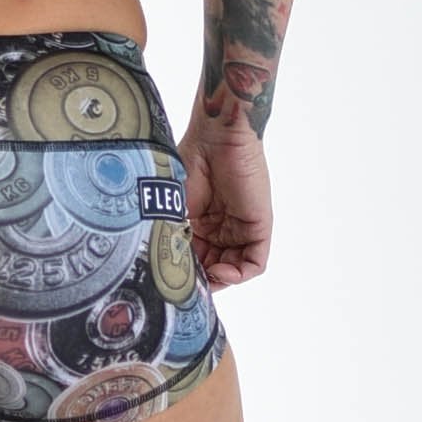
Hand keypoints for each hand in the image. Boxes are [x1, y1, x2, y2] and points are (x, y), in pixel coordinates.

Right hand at [176, 105, 272, 289]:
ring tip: (204, 278)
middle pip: (214, 270)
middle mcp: (221, 230)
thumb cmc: (189, 161)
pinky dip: (238, 274)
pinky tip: (221, 272)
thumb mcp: (172, 208)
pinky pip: (255, 263)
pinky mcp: (259, 227)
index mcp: (199, 226)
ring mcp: (240, 229)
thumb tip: (162, 270)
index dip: (186, 277)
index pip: (195, 263)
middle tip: (188, 285)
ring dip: (219, 280)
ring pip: (233, 270)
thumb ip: (171, 238)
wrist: (215, 136)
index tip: (173, 283)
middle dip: (202, 281)